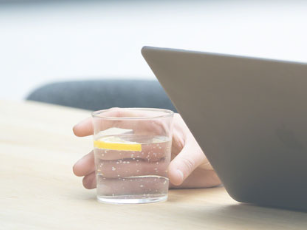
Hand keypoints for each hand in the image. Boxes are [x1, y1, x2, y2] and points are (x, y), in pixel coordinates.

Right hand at [72, 110, 220, 189]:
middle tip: (78, 169)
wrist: (227, 161)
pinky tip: (98, 188)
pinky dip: (114, 182)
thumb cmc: (216, 143)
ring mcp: (152, 156)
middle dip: (96, 154)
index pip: (125, 118)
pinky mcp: (156, 174)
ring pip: (120, 161)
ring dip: (101, 170)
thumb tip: (173, 176)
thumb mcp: (203, 150)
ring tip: (84, 182)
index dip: (100, 121)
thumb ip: (187, 161)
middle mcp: (151, 138)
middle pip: (117, 143)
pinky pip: (131, 177)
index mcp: (159, 123)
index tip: (79, 129)